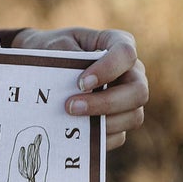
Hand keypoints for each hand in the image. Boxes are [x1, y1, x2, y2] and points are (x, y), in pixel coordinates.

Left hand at [10, 26, 146, 152]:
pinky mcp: (119, 121)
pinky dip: (98, 137)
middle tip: (71, 106)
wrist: (44, 67)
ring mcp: (128, 99)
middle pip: (138, 92)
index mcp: (118, 44)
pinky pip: (119, 136)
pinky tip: (76, 133)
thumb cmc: (54, 50)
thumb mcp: (56, 46)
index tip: (81, 83)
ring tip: (69, 118)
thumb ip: (67, 60)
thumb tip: (72, 87)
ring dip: (103, 122)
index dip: (108, 69)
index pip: (126, 54)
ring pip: (133, 117)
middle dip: (106, 103)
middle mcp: (131, 72)